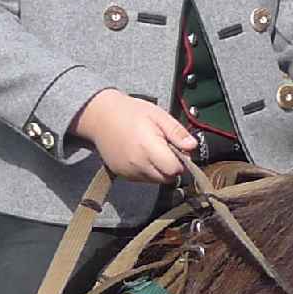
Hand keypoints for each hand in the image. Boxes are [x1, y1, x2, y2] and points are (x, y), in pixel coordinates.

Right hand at [71, 91, 196, 184]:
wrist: (100, 116)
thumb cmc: (131, 113)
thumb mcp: (158, 115)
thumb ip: (176, 132)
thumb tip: (192, 146)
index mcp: (148, 148)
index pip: (174, 170)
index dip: (181, 161)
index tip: (177, 149)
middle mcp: (137, 164)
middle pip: (167, 178)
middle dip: (171, 167)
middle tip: (165, 148)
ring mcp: (128, 171)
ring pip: (155, 180)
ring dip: (160, 170)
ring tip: (152, 150)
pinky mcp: (121, 174)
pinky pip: (142, 179)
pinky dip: (147, 171)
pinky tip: (142, 155)